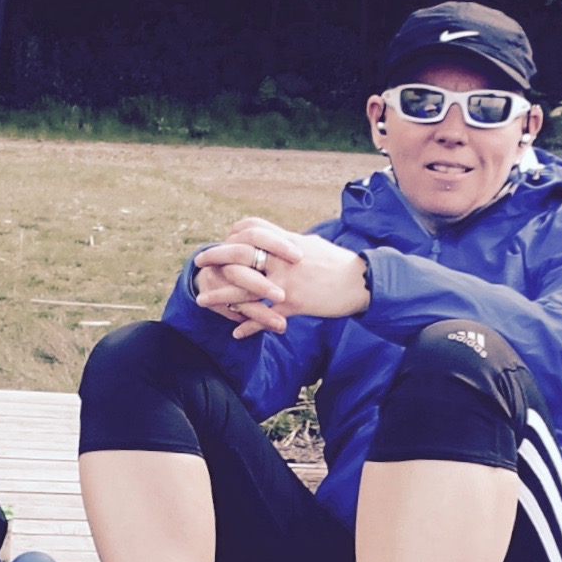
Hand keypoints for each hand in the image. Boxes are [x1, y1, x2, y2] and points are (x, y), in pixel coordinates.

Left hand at [199, 218, 369, 337]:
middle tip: (199, 263)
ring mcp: (287, 282)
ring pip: (245, 288)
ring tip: (202, 301)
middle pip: (240, 255)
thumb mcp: (313, 246)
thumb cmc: (340, 264)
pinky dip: (250, 326)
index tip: (221, 240)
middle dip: (216, 258)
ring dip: (221, 295)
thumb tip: (280, 241)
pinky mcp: (294, 304)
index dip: (233, 233)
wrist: (362, 281)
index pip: (252, 228)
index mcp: (287, 242)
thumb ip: (291, 244)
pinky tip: (236, 332)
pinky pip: (266, 316)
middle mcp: (283, 259)